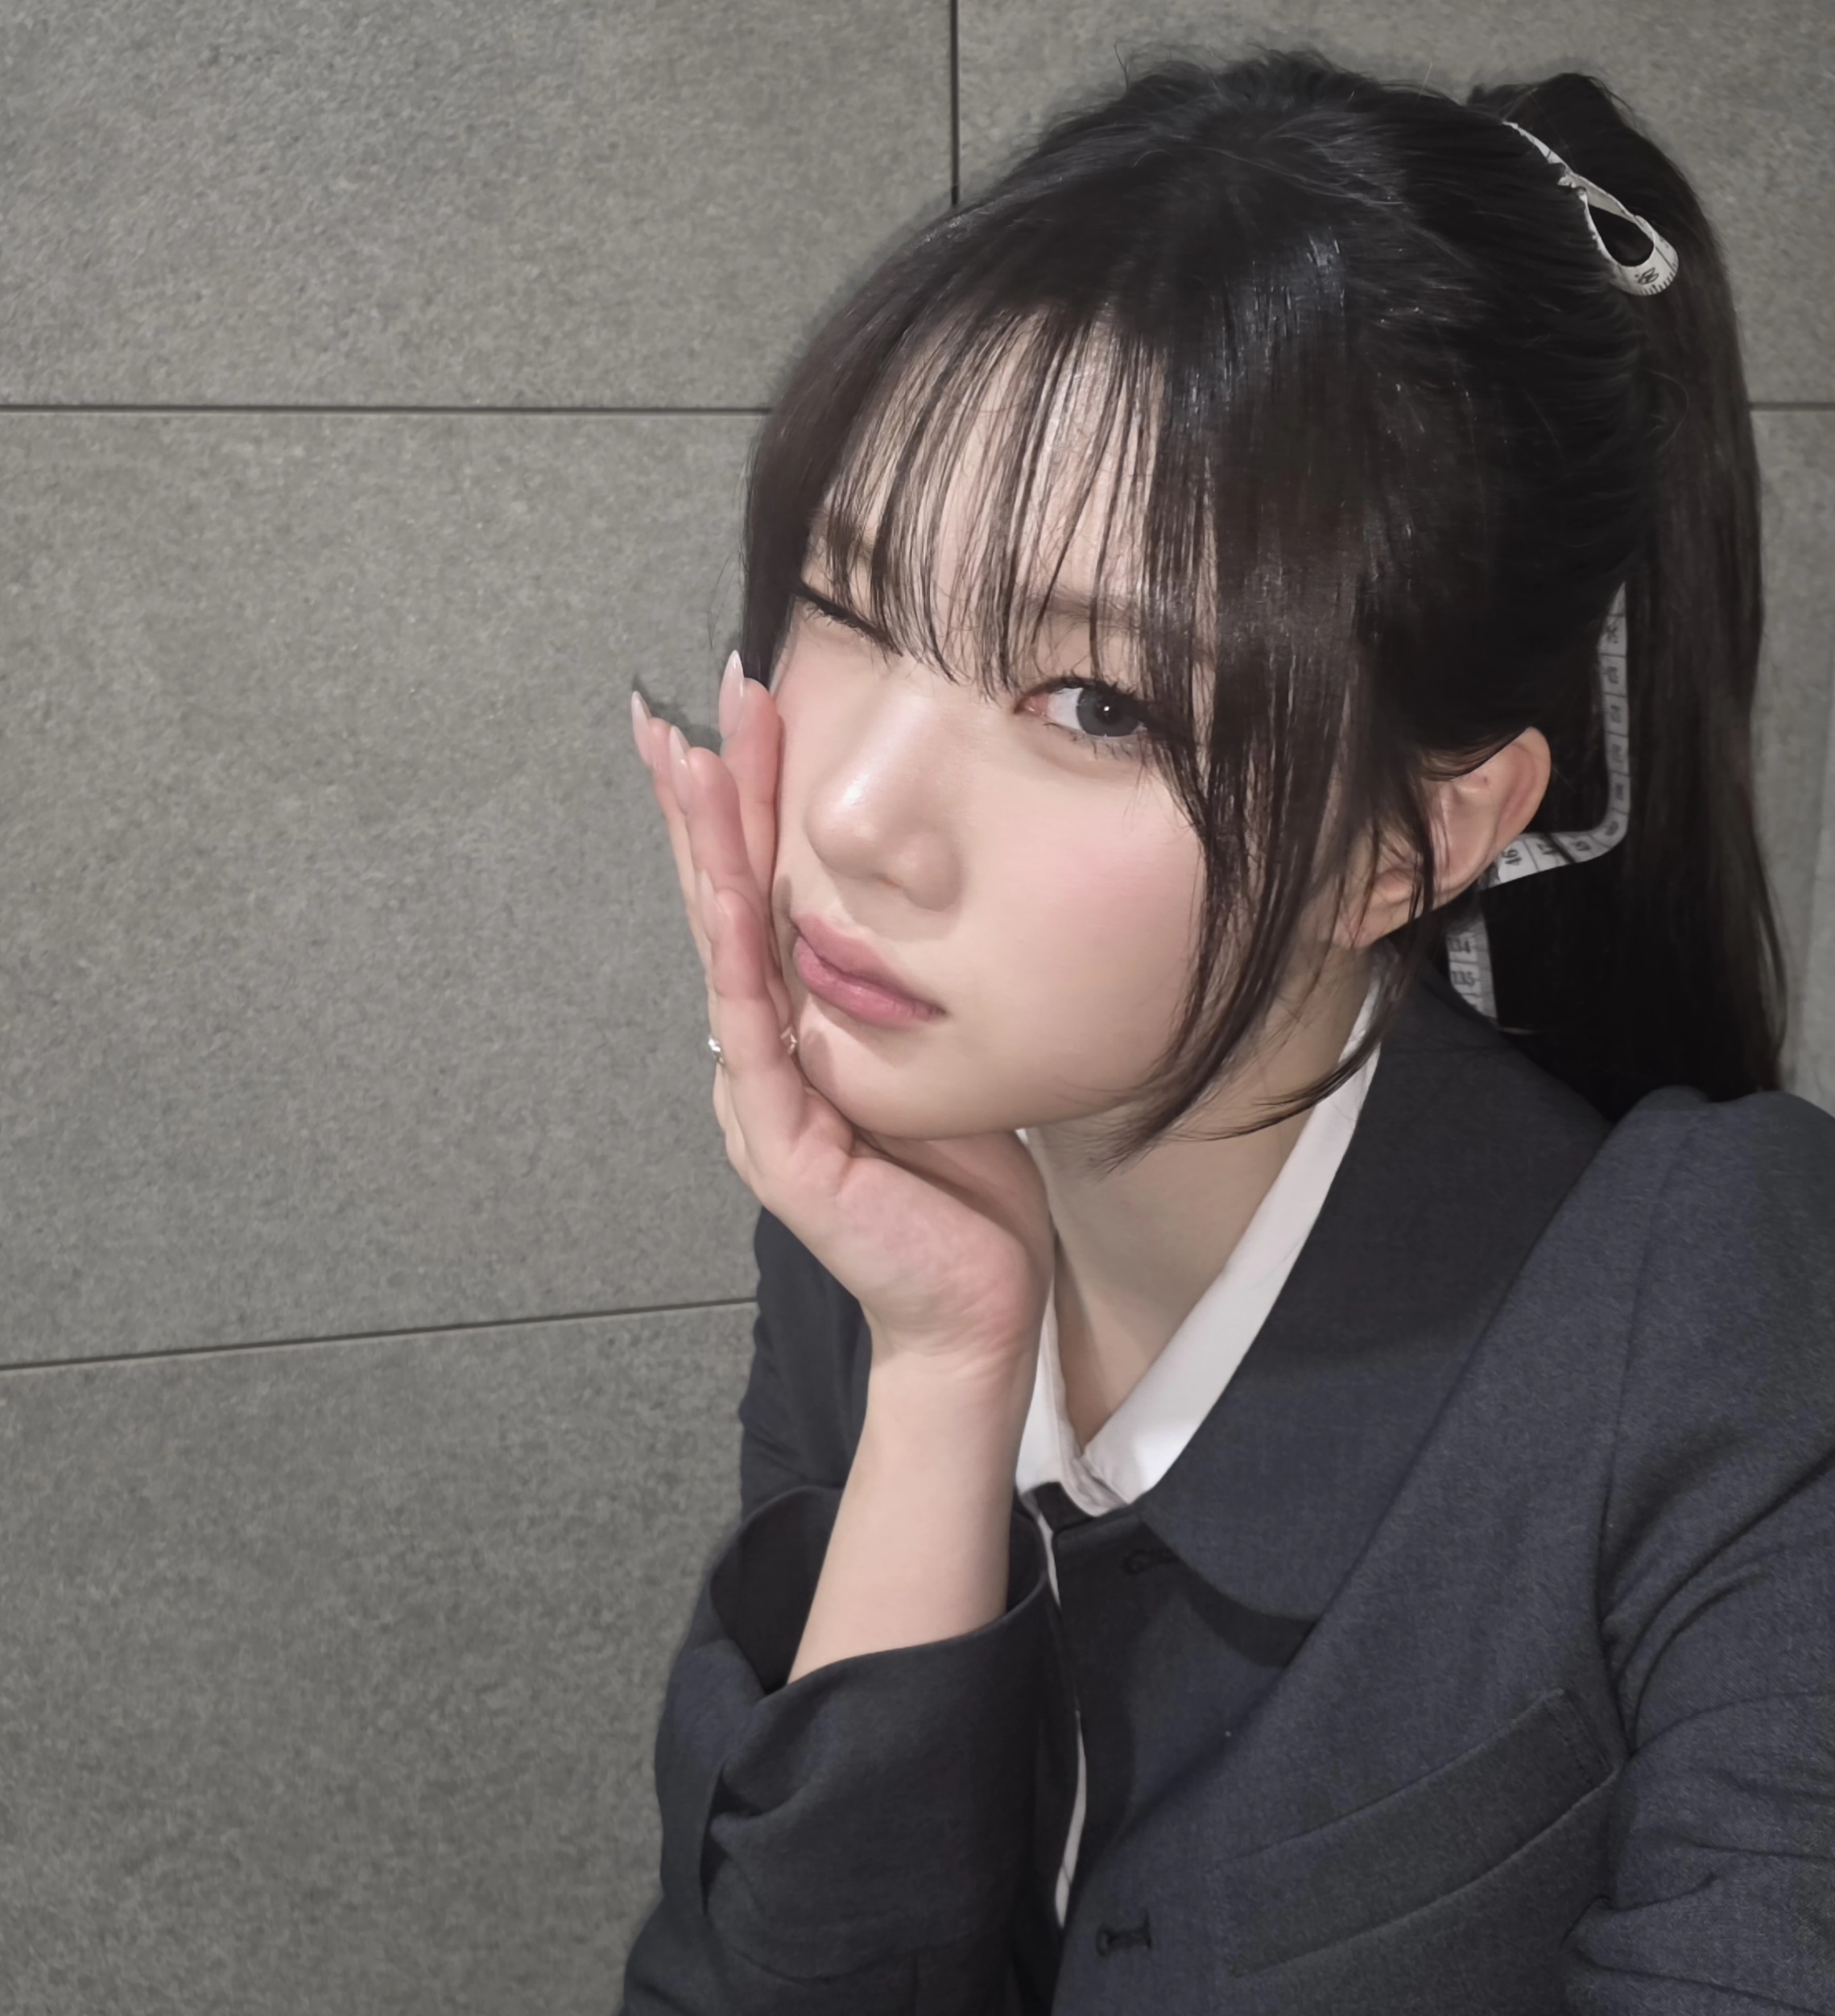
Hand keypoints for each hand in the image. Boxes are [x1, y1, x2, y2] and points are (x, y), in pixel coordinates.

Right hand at [632, 655, 1052, 1384]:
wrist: (972, 1311)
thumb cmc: (960, 1193)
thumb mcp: (930, 1064)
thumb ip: (897, 999)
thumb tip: (912, 918)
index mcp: (793, 1033)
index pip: (757, 899)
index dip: (737, 810)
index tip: (730, 716)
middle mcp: (760, 1055)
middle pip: (723, 905)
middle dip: (703, 801)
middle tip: (681, 703)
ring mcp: (761, 1098)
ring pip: (724, 950)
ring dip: (706, 850)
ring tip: (687, 757)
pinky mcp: (785, 1144)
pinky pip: (755, 1032)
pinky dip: (738, 954)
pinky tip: (728, 887)